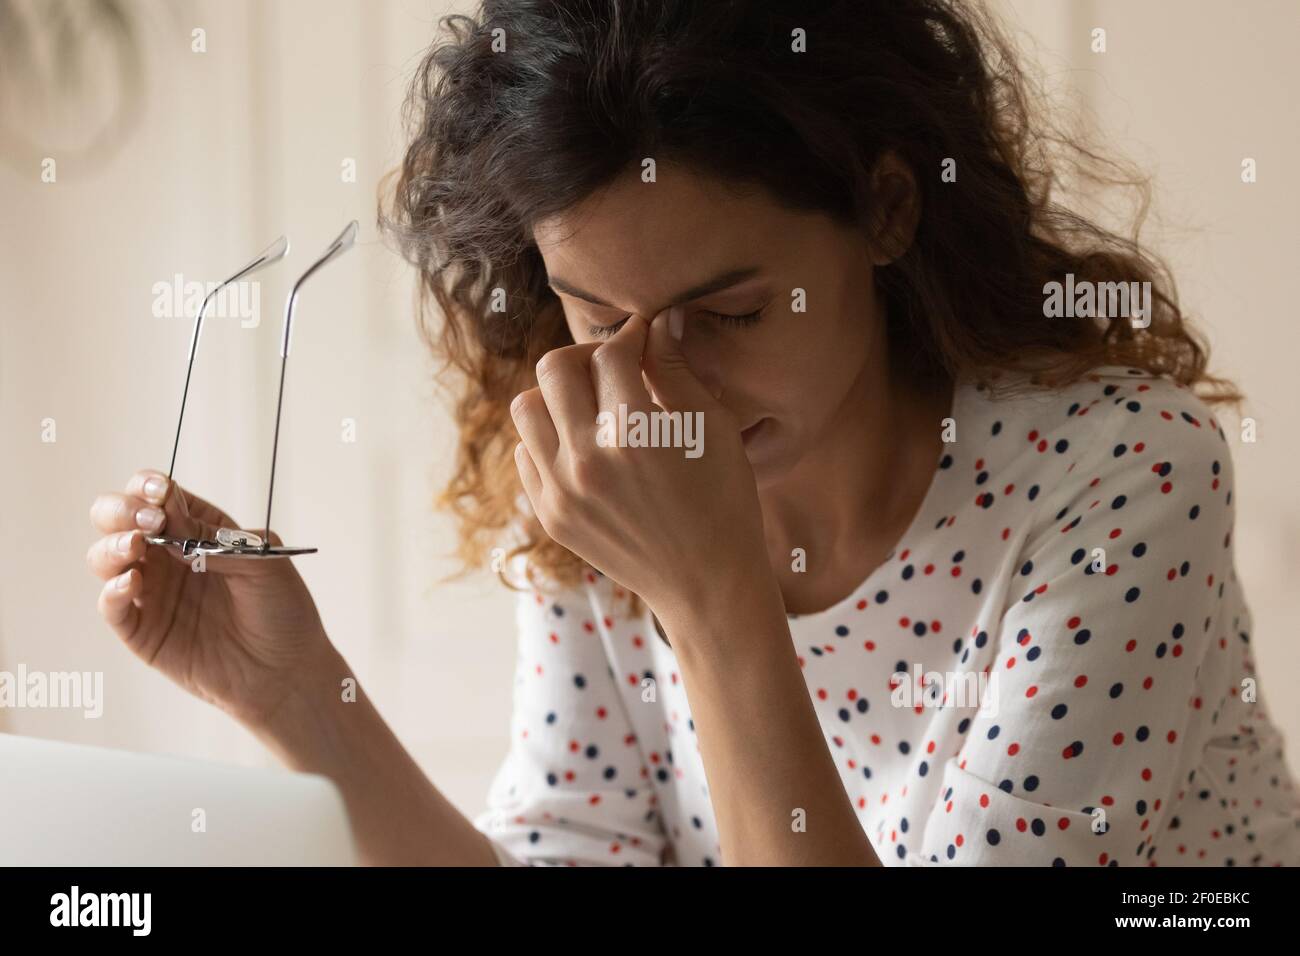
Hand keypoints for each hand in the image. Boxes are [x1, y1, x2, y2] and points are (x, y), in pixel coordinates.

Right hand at [86, 469, 336, 728]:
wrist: (286, 672)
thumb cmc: (283, 612)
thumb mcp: (265, 565)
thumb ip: (218, 540)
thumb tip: (173, 520)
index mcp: (199, 530)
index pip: (160, 496)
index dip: (152, 488)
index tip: (161, 494)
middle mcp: (168, 555)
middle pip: (119, 518)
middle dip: (121, 510)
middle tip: (146, 521)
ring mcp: (152, 591)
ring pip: (106, 557)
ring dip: (112, 546)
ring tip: (136, 548)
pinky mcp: (142, 630)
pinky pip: (111, 606)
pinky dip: (111, 591)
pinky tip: (130, 583)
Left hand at [509, 307, 768, 623]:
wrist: (706, 584)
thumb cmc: (723, 502)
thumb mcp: (713, 430)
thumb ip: (677, 370)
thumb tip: (662, 320)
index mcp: (633, 434)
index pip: (610, 354)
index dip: (632, 336)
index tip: (644, 339)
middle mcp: (586, 460)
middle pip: (553, 368)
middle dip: (586, 356)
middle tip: (614, 367)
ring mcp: (561, 491)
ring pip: (526, 408)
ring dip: (557, 395)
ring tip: (592, 406)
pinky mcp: (550, 515)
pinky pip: (525, 454)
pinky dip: (548, 439)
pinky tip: (584, 446)